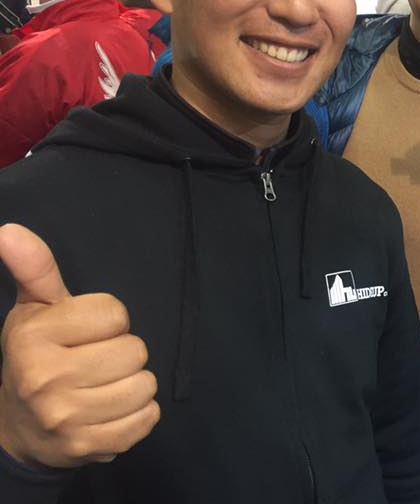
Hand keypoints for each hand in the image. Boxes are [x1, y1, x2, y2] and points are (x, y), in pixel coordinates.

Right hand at [0, 223, 159, 467]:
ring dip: (134, 383)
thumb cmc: (37, 355)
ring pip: (145, 383)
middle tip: (95, 362)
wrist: (19, 429)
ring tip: (104, 386)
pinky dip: (139, 413)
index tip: (85, 333)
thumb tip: (8, 231)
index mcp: (33, 338)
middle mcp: (45, 379)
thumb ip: (34, 267)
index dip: (108, 320)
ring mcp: (67, 418)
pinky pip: (148, 418)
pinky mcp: (90, 447)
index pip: (115, 313)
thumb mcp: (34, 308)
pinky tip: (112, 410)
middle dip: (123, 352)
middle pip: (134, 350)